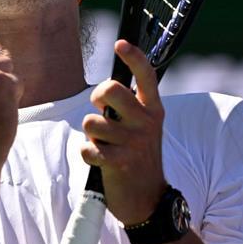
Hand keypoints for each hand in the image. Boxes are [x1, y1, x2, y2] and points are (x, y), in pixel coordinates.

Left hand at [80, 40, 166, 225]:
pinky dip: (88, 154)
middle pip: (111, 90)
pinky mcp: (120, 163)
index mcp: (154, 109)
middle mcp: (147, 122)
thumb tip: (109, 86)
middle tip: (100, 108)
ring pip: (92, 122)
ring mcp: (135, 142)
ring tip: (105, 145)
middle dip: (97, 97)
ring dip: (92, 135)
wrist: (148, 200)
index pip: (146, 75)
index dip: (133, 57)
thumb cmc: (139, 158)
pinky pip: (88, 148)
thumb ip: (131, 107)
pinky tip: (100, 160)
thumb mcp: (145, 128)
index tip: (120, 44)